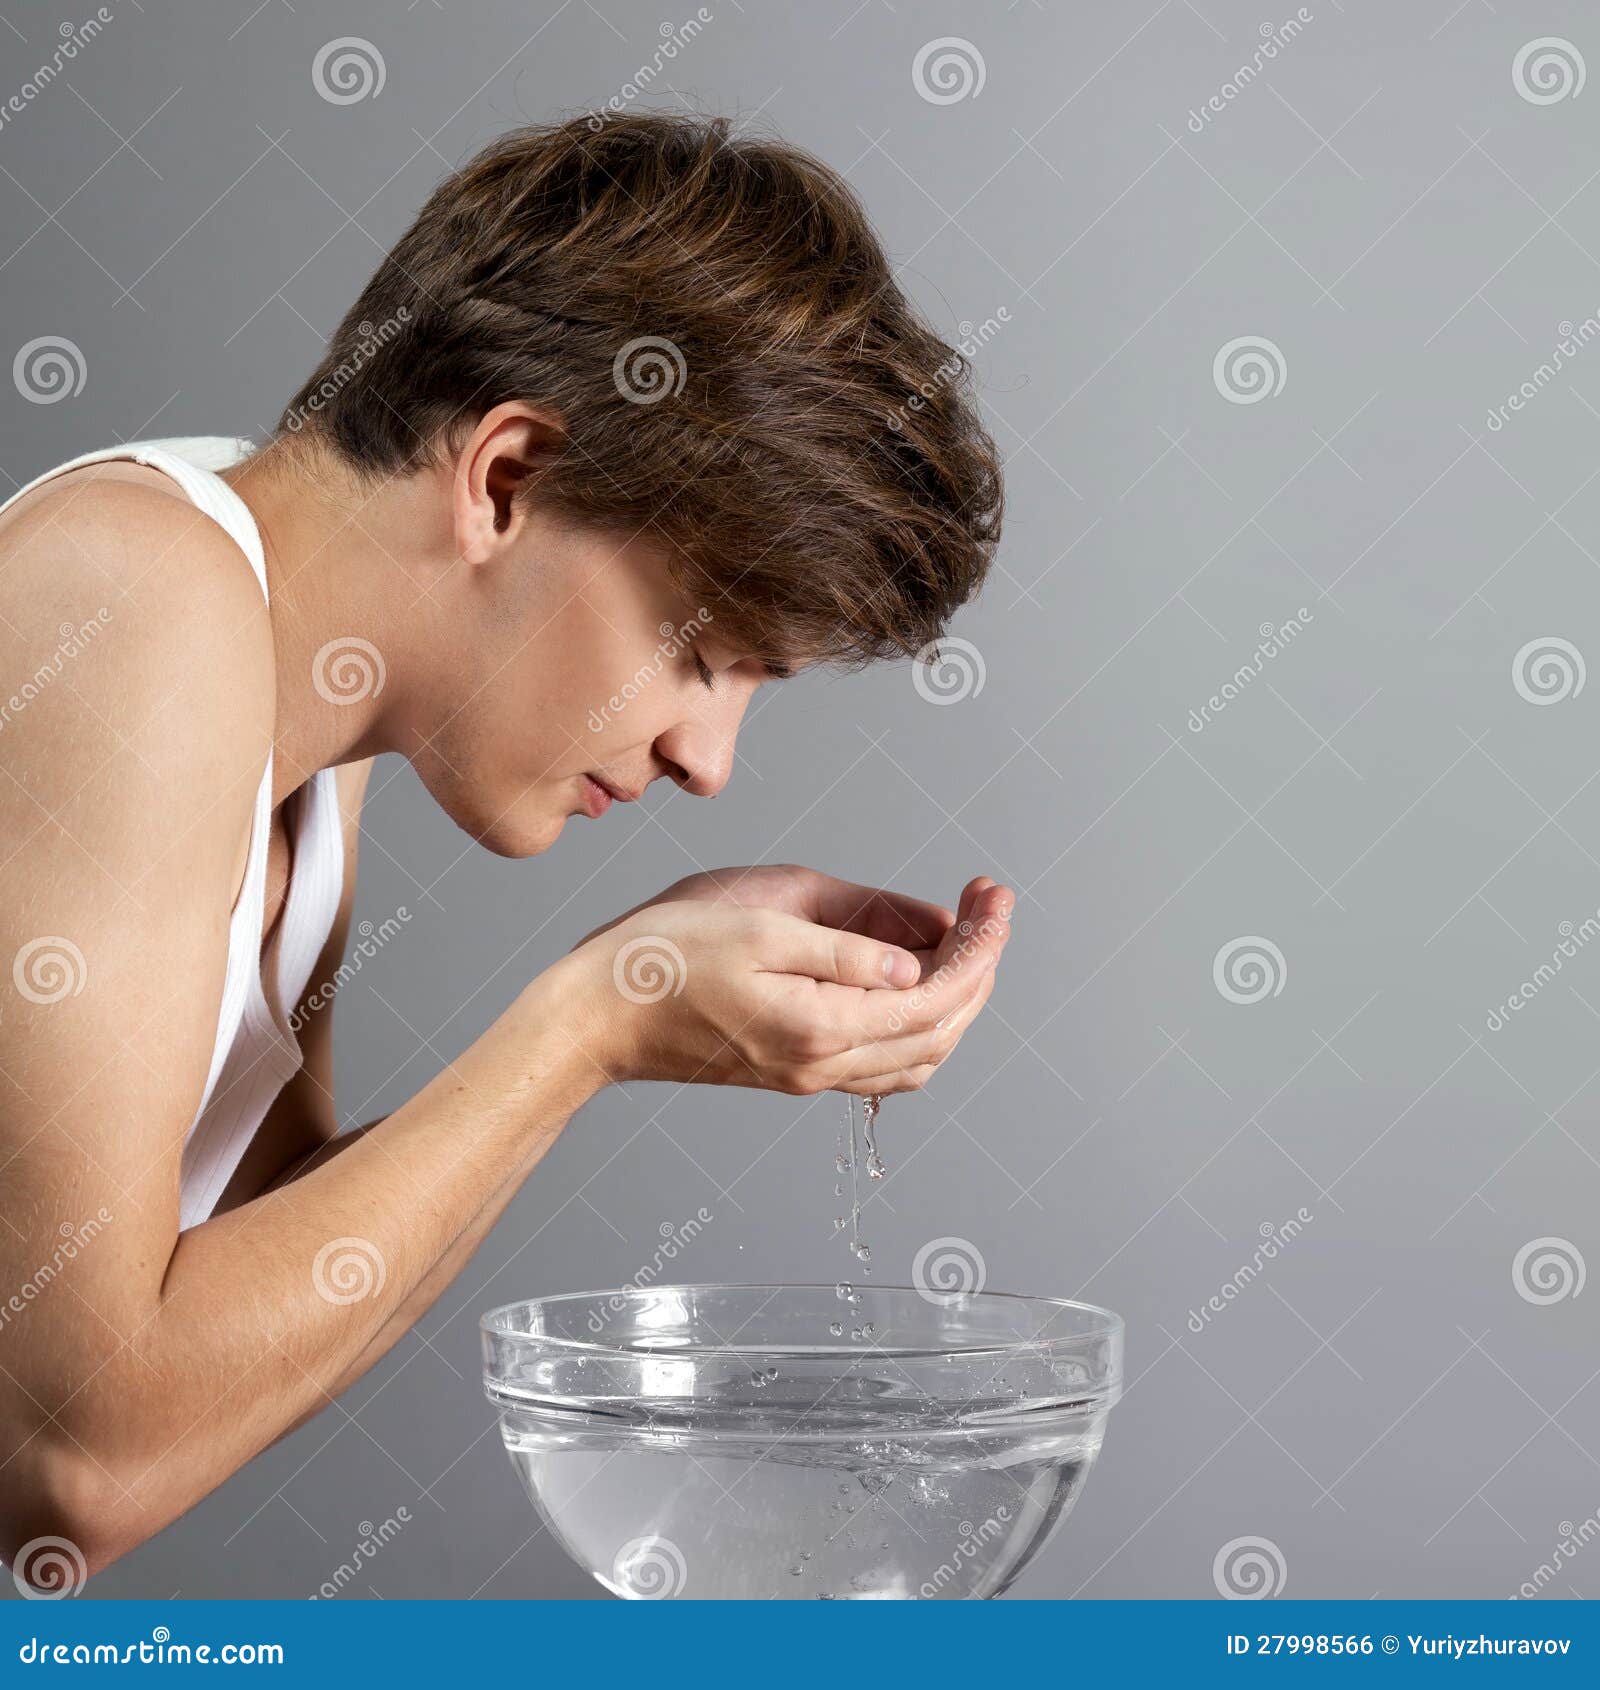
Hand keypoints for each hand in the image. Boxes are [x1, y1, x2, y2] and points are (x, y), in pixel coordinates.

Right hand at [559, 873, 1013, 1096]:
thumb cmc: (664, 957)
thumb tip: (917, 962)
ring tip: (965, 937)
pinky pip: (883, 1065)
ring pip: (919, 1056)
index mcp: (821, 1025)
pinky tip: (914, 981)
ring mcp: (809, 1077)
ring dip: (957, 999)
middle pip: (941, 1031)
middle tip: (990, 905)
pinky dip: (919, 1026)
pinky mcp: (793, 1072)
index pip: (938, 996)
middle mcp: (824, 1065)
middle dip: (981, 966)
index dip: (981, 946)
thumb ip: (847, 947)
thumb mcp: (759, 926)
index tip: (995, 895)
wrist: (598, 1017)